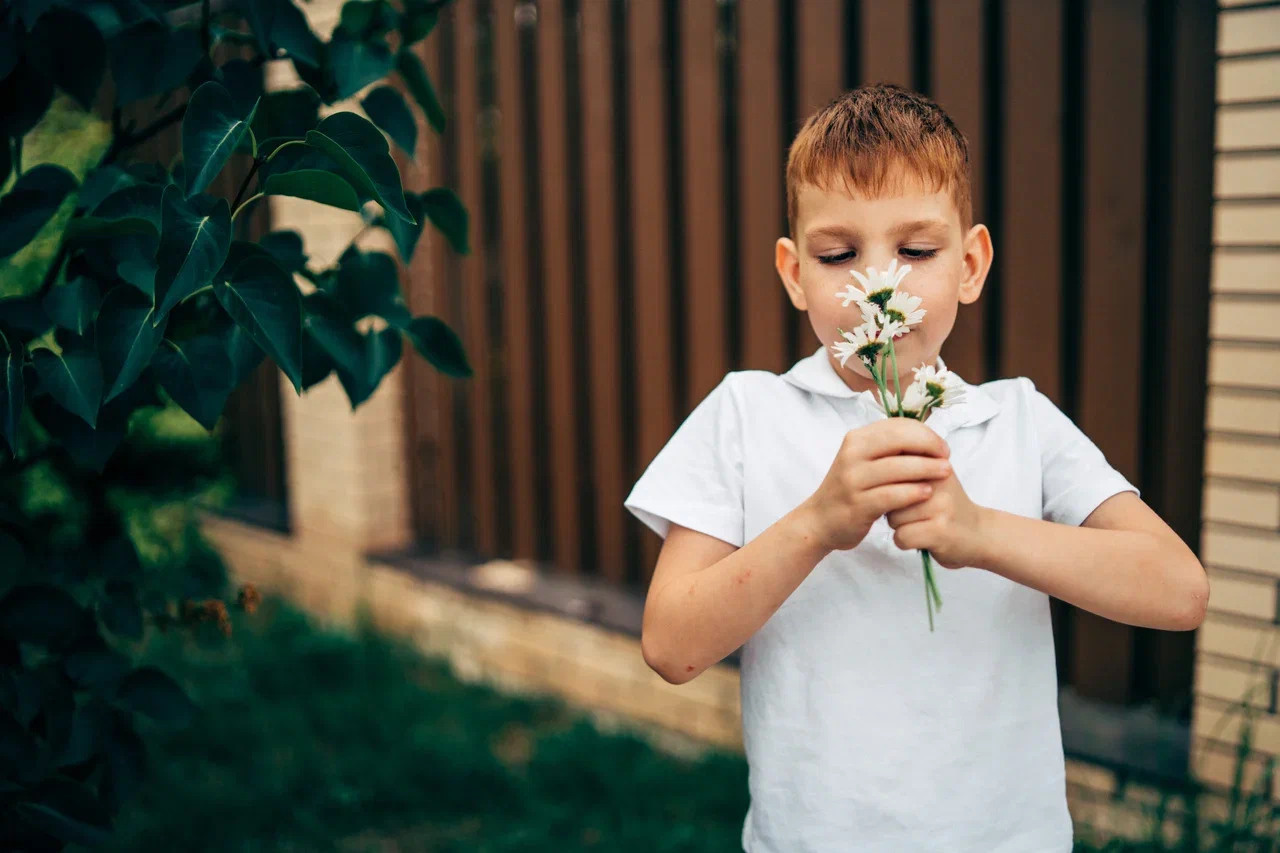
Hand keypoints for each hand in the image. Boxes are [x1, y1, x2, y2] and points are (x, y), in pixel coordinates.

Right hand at [798, 418, 952, 552]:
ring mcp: (852, 480)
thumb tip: (927, 438)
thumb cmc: (851, 489)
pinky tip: (927, 492)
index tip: (942, 447)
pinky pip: (891, 495)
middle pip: (898, 440)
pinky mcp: (857, 504)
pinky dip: (912, 492)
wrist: (820, 520)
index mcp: (857, 439)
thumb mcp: (864, 461)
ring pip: (897, 467)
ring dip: (926, 468)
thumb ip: (890, 449)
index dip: (925, 433)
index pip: (897, 425)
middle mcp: (852, 455)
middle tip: (947, 458)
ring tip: (945, 473)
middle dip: (929, 446)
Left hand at [885, 469, 987, 568]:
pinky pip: (901, 536)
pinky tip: (921, 538)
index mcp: (933, 462)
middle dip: (893, 507)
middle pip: (888, 493)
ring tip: (921, 524)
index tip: (899, 492)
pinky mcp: (940, 531)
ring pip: (892, 517)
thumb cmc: (946, 506)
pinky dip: (905, 542)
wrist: (979, 534)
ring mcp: (940, 506)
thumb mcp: (932, 476)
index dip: (888, 484)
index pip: (893, 465)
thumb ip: (906, 464)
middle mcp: (938, 480)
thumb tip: (871, 462)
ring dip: (900, 526)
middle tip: (913, 511)